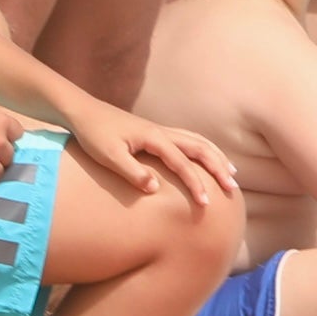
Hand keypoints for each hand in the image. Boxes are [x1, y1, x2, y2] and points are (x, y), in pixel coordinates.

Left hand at [63, 97, 238, 210]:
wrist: (83, 112)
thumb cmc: (93, 134)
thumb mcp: (108, 156)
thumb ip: (132, 172)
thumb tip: (155, 188)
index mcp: (154, 138)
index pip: (182, 163)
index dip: (196, 184)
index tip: (205, 203)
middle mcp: (163, 132)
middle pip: (200, 148)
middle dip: (218, 168)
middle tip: (232, 188)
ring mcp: (161, 130)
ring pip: (198, 141)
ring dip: (216, 156)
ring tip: (231, 172)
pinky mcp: (156, 132)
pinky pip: (189, 139)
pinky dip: (204, 148)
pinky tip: (207, 157)